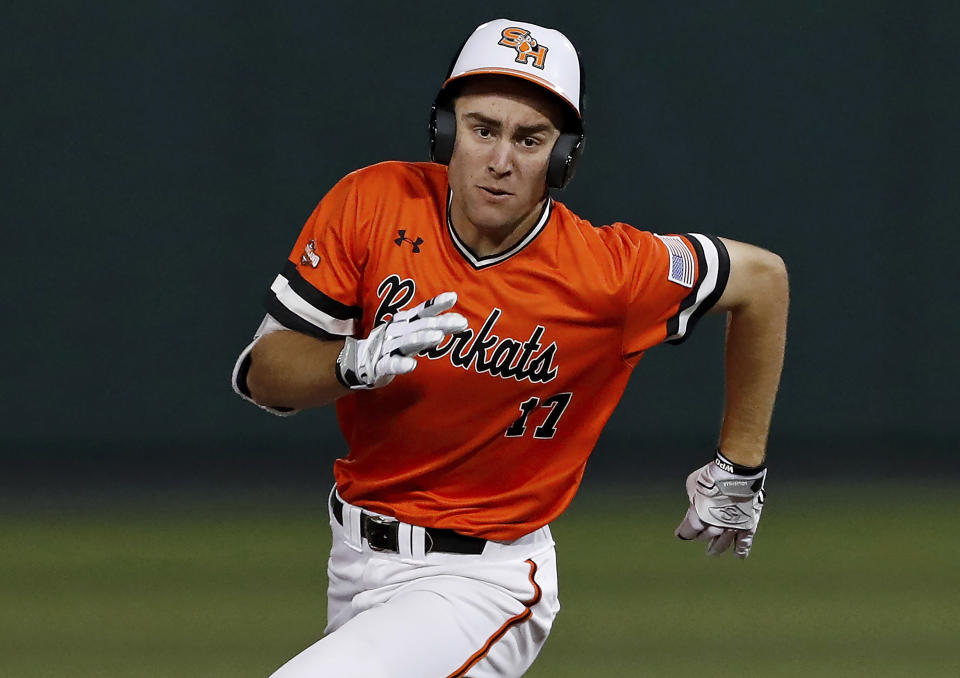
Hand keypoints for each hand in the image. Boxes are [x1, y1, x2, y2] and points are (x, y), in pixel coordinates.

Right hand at [335, 292, 467, 388]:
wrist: (359, 361)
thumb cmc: (392, 344)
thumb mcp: (411, 331)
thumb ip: (431, 326)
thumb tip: (459, 320)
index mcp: (404, 321)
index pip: (422, 311)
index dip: (437, 304)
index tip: (454, 297)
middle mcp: (396, 331)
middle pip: (420, 325)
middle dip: (440, 323)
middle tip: (461, 322)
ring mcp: (387, 347)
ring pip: (406, 342)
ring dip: (422, 338)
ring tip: (438, 338)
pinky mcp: (380, 365)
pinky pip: (391, 363)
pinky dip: (401, 364)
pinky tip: (412, 366)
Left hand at [675, 451, 766, 557]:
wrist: (736, 471)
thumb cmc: (711, 475)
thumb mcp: (693, 485)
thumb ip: (693, 499)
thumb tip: (696, 503)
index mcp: (698, 518)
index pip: (689, 531)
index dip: (684, 533)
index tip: (680, 534)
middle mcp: (715, 526)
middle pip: (706, 536)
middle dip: (701, 536)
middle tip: (699, 538)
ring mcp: (732, 527)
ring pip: (723, 542)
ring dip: (717, 548)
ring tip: (712, 553)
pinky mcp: (748, 524)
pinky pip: (745, 541)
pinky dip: (742, 549)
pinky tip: (739, 556)